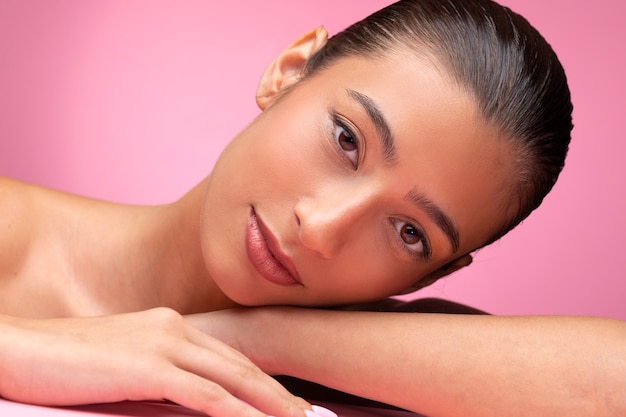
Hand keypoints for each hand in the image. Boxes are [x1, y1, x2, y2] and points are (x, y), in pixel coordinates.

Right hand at [0, 308, 309, 416]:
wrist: (19, 347)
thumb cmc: (67, 359)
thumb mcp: (124, 364)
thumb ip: (159, 373)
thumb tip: (186, 395)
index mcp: (173, 326)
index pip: (230, 358)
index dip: (264, 382)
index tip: (288, 403)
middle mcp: (176, 329)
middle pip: (242, 367)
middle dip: (278, 395)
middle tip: (310, 416)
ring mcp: (164, 344)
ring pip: (232, 380)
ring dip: (269, 405)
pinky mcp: (148, 367)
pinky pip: (204, 395)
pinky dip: (235, 413)